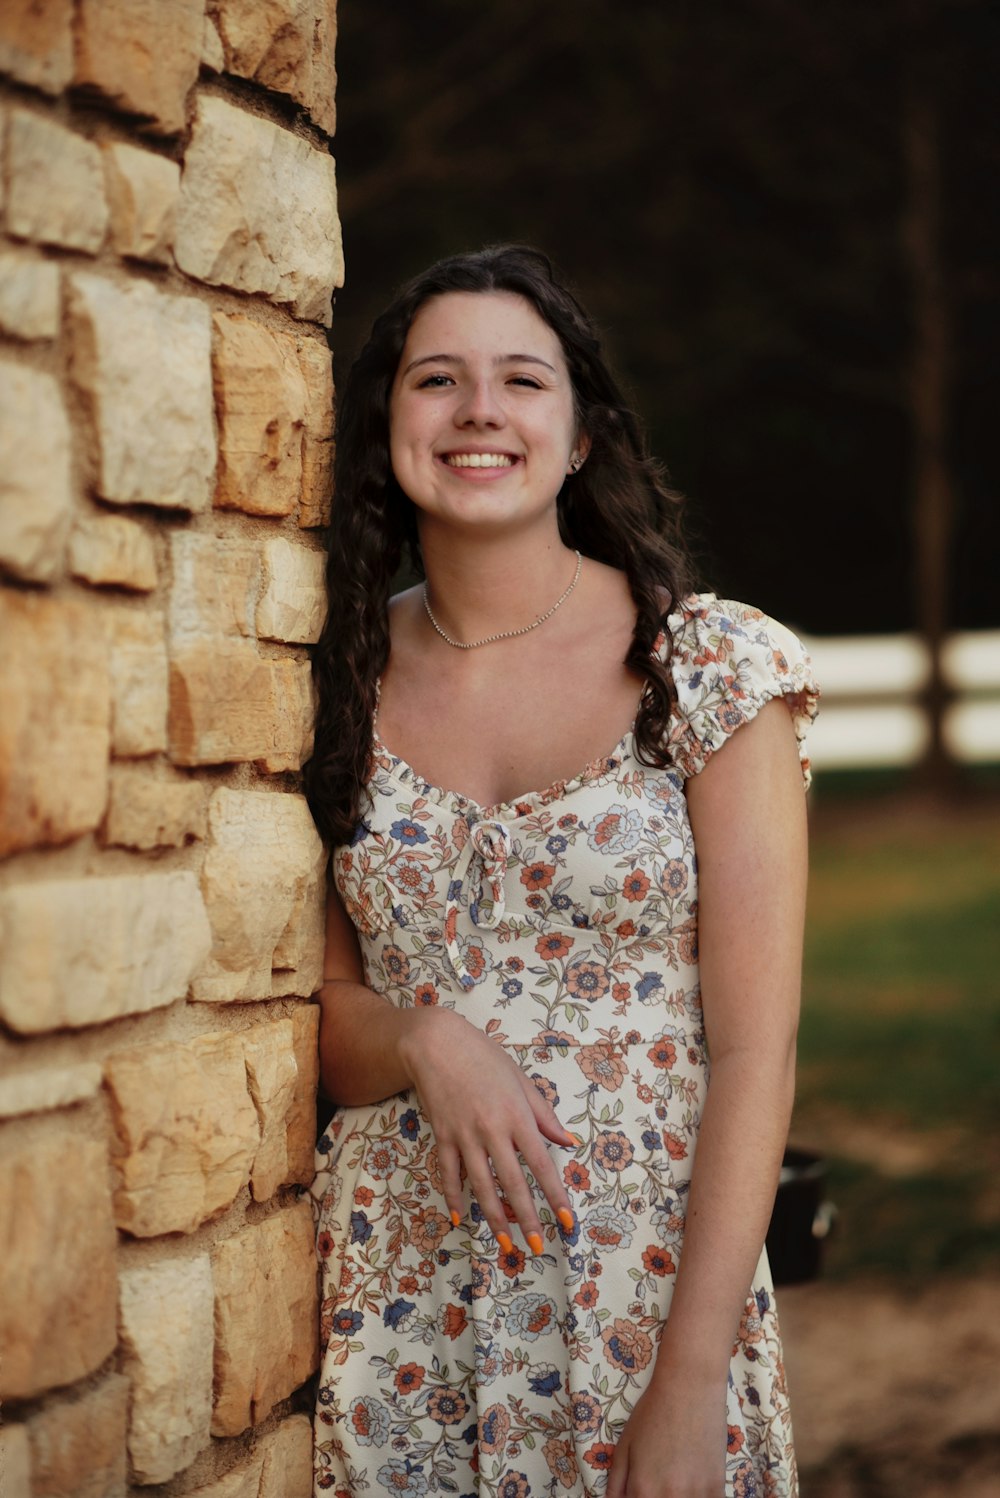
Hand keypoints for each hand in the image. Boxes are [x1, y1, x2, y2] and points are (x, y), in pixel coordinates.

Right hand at [397, 1007, 576, 1252]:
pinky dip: (453, 1197)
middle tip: (537, 1247)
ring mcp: (465, 1136)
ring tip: (505, 1244)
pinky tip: (458, 1218)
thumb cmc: (485, 1058)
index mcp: (518, 1116)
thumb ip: (544, 1114)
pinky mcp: (442, 1136)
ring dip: (494, 1218)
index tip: (567, 1220)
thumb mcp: (521, 1080)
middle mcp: (493, 1130)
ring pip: (481, 1186)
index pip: (542, 1164)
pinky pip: (449, 1174)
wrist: (437, 1043)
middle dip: (527, 1218)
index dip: (556, 1195)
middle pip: (512, 1183)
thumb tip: (567, 1142)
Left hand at [607, 1376, 726, 1497]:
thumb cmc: (652, 1412)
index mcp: (642, 1491)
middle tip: (660, 1477)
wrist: (689, 1388)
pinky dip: (699, 1496)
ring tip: (676, 1476)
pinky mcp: (717, 1488)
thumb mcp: (625, 1445)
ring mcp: (696, 1495)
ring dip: (679, 1496)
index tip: (643, 1488)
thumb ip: (617, 1482)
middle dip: (657, 1495)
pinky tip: (693, 1484)